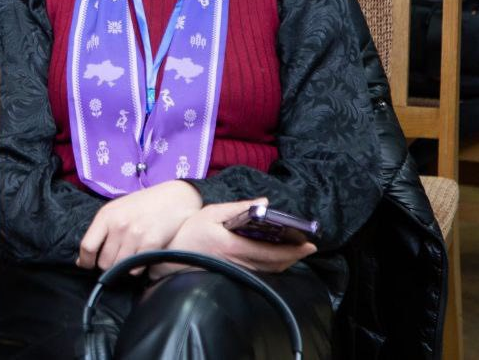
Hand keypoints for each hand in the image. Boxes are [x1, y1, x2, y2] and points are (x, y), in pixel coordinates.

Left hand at [77, 180, 202, 271]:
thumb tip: (82, 259)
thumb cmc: (143, 204)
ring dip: (124, 266)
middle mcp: (119, 225)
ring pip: (119, 267)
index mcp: (106, 215)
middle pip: (103, 262)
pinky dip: (138, 267)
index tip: (87, 265)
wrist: (174, 197)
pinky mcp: (151, 244)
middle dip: (108, 263)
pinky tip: (142, 255)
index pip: (87, 246)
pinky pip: (136, 269)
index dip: (85, 260)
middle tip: (118, 256)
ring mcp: (135, 235)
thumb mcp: (117, 209)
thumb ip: (101, 231)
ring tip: (131, 254)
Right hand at [149, 198, 316, 278]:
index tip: (308, 244)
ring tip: (297, 251)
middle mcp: (238, 263)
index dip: (293, 250)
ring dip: (285, 262)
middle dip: (294, 256)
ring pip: (269, 271)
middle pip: (274, 264)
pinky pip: (260, 273)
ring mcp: (236, 272)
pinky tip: (277, 258)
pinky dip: (273, 266)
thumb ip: (240, 208)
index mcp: (234, 246)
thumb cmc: (190, 232)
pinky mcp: (233, 276)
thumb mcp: (212, 213)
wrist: (170, 258)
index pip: (271, 251)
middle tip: (309, 247)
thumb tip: (265, 202)